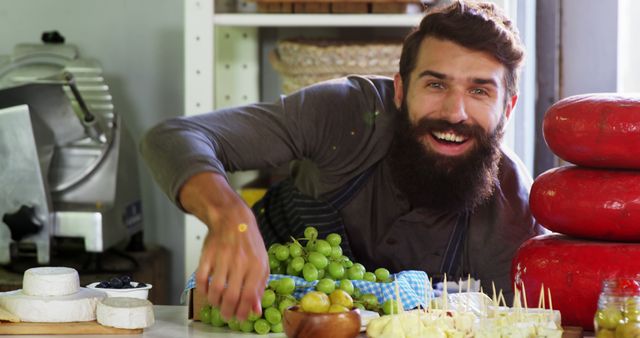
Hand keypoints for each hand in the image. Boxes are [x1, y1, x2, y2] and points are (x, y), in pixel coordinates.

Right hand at [180, 172, 268, 321]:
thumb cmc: (250, 244)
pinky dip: (202, 289)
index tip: (241, 318)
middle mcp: (240, 262)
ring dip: (215, 302)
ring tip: (218, 304)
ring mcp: (222, 258)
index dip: (244, 311)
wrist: (233, 219)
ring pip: (215, 289)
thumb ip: (259, 287)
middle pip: (231, 296)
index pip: (249, 295)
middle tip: (227, 315)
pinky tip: (207, 292)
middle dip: (228, 311)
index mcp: (256, 266)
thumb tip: (256, 310)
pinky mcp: (207, 255)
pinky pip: (201, 278)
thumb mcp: (261, 263)